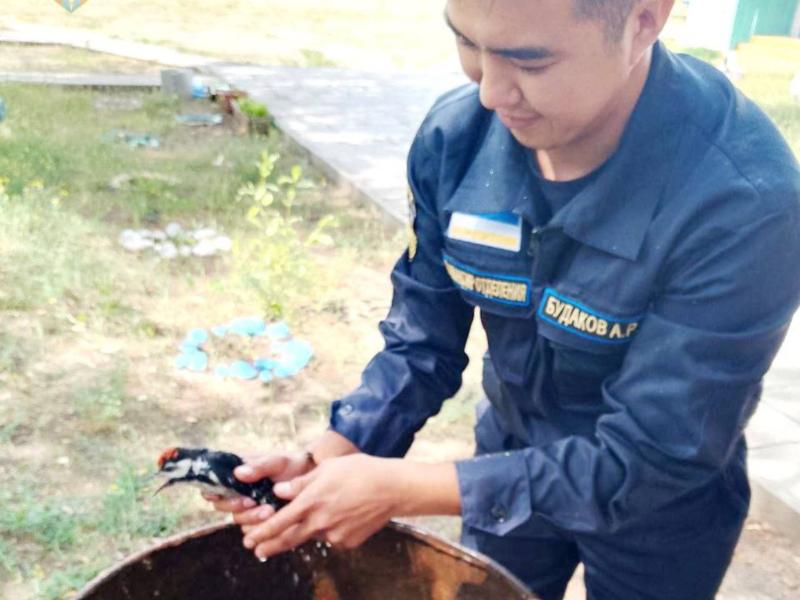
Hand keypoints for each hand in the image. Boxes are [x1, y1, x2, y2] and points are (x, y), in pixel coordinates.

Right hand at [202, 452, 313, 522]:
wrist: (312, 478)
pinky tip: (274, 521)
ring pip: (238, 520)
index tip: (223, 494)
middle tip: (253, 502)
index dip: (212, 493)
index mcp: (235, 475)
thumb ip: (259, 466)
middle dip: (237, 506)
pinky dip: (261, 528)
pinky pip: (252, 531)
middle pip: (222, 506)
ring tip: (270, 510)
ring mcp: (248, 508)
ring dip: (252, 518)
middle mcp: (238, 492)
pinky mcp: (261, 522)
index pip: (211, 487)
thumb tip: (238, 473)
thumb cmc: (292, 464)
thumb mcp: (277, 461)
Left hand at [242, 454, 403, 559]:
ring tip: (324, 512)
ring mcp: (334, 534)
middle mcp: (320, 521)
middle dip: (269, 546)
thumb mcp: (328, 468)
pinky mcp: (348, 542)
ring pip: (314, 534)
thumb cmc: (360, 471)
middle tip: (256, 550)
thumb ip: (301, 483)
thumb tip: (279, 491)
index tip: (249, 538)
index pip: (279, 521)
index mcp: (312, 501)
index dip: (262, 532)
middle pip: (288, 539)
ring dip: (310, 528)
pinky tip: (345, 513)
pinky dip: (332, 528)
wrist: (393, 488)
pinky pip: (333, 537)